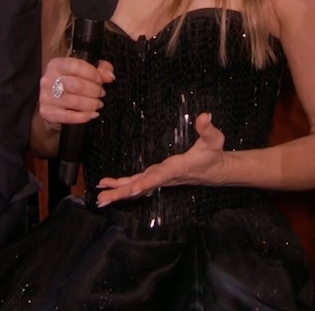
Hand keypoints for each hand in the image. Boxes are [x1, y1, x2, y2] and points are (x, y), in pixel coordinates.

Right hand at [38, 57, 113, 131]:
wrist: (54, 101)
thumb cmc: (71, 82)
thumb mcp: (85, 70)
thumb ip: (100, 69)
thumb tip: (109, 76)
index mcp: (56, 65)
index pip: (75, 66)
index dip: (92, 73)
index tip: (101, 80)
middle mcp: (48, 79)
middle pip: (76, 85)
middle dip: (94, 90)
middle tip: (101, 93)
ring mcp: (46, 96)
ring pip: (74, 102)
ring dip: (91, 104)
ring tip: (98, 104)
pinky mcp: (47, 112)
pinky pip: (69, 116)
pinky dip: (84, 116)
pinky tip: (93, 114)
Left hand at [95, 112, 227, 206]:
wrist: (214, 171)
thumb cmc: (213, 154)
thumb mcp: (215, 140)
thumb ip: (207, 129)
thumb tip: (205, 115)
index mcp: (177, 167)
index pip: (160, 176)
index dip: (146, 183)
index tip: (132, 190)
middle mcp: (165, 176)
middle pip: (141, 186)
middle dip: (122, 193)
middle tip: (103, 199)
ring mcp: (159, 179)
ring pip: (136, 187)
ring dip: (117, 193)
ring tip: (100, 198)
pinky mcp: (156, 178)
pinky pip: (136, 184)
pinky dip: (121, 186)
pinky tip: (107, 186)